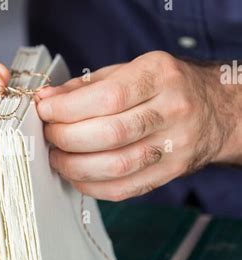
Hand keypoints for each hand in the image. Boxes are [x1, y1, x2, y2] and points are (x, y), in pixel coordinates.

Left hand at [36, 51, 240, 201]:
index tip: (44, 111)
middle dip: (67, 138)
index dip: (67, 109)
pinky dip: (93, 186)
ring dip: (76, 166)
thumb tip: (45, 100)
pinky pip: (126, 188)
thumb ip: (85, 86)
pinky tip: (78, 175)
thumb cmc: (162, 86)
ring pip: (117, 166)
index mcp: (159, 75)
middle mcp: (173, 109)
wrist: (215, 108)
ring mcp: (176, 144)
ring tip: (58, 157)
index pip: (108, 97)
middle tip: (49, 136)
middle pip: (110, 133)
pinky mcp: (173, 171)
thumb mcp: (128, 71)